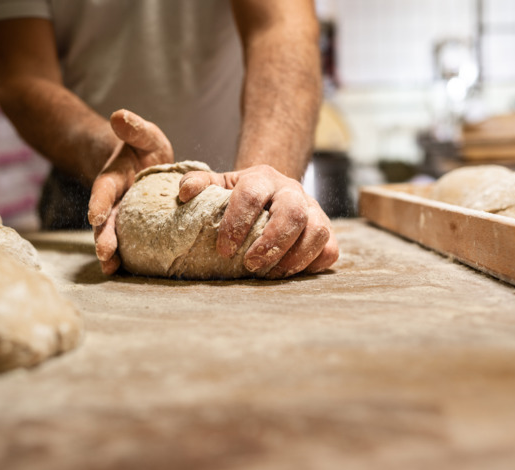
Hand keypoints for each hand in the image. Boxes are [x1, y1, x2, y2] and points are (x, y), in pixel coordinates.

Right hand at [88, 109, 173, 274]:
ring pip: (113, 235)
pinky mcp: (134, 228)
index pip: (103, 190)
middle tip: (104, 253)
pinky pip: (128, 244)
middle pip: (105, 220)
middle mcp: (113, 201)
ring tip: (111, 268)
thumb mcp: (143, 134)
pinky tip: (126, 272)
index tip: (94, 216)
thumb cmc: (143, 147)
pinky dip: (126, 257)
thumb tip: (120, 115)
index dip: (99, 202)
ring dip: (111, 252)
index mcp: (113, 178)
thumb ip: (134, 127)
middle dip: (103, 236)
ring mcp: (122, 216)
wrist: (144, 164)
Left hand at [178, 164, 338, 277]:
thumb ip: (200, 184)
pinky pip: (330, 250)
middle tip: (251, 264)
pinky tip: (290, 273)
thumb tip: (185, 193)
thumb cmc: (242, 194)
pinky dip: (312, 264)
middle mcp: (292, 191)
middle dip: (271, 243)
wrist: (273, 190)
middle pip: (292, 213)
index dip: (237, 223)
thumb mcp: (219, 184)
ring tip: (271, 274)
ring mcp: (314, 210)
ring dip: (293, 258)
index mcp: (262, 178)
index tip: (224, 249)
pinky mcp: (327, 231)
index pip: (251, 195)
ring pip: (317, 231)